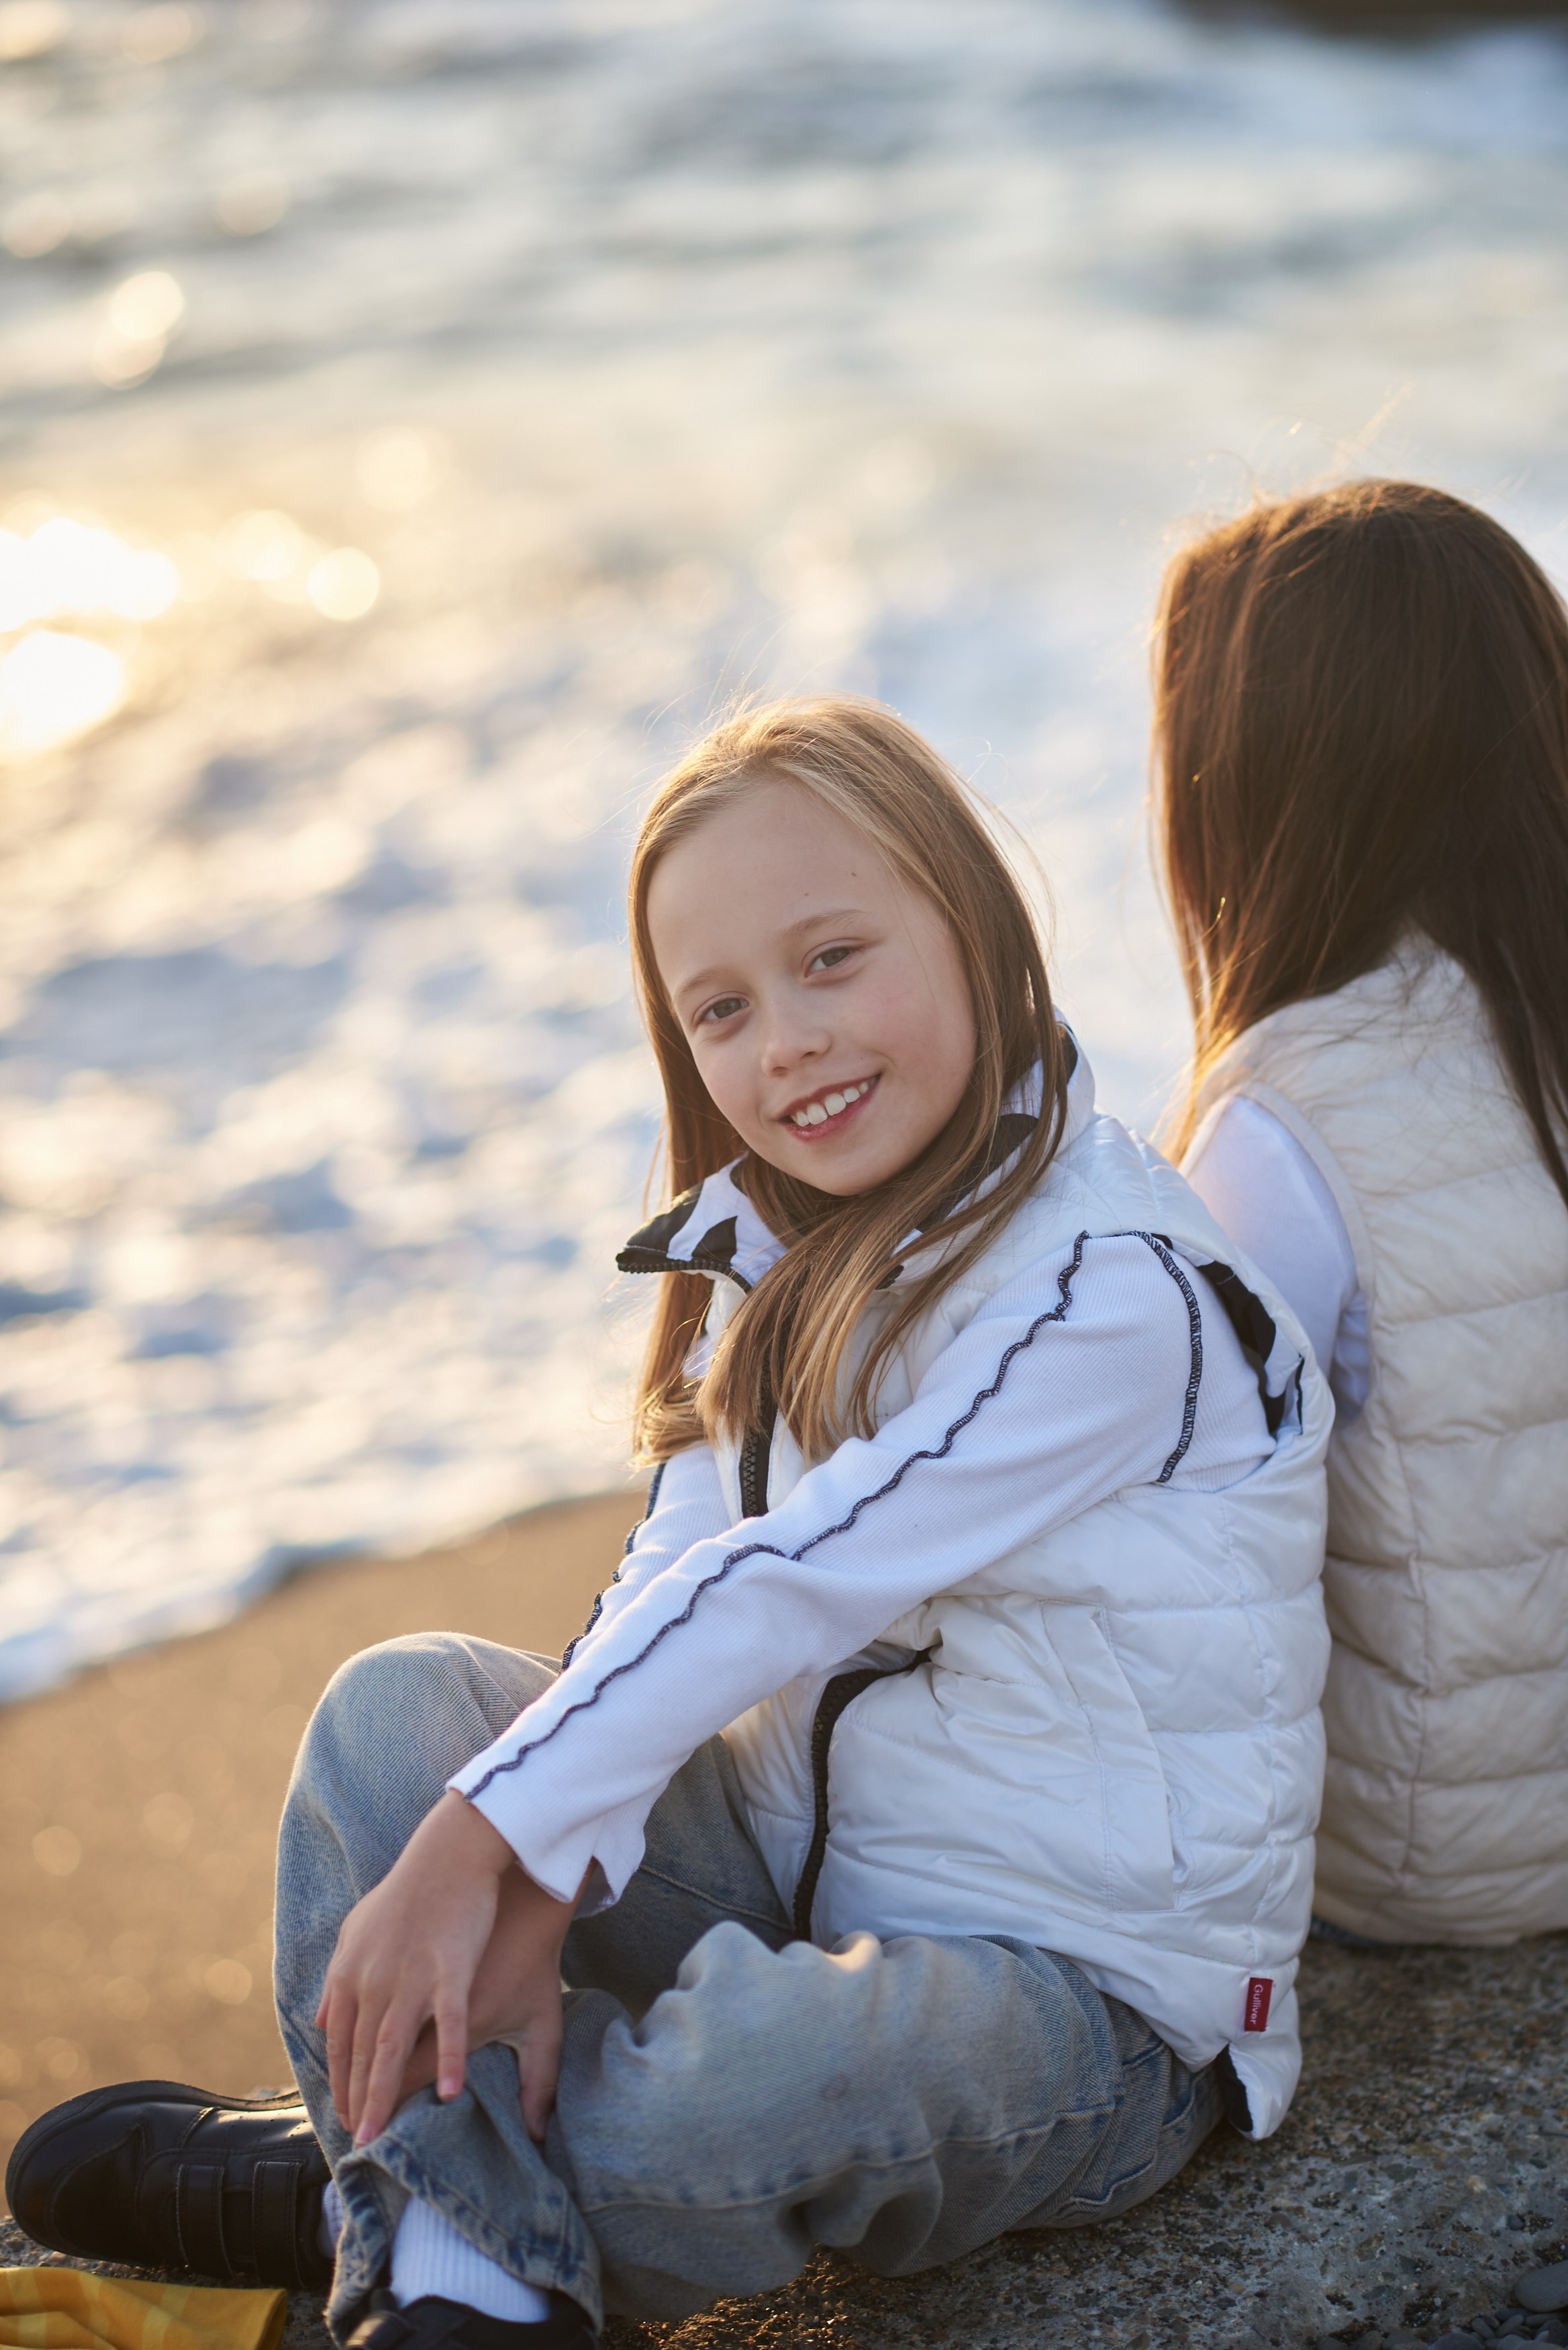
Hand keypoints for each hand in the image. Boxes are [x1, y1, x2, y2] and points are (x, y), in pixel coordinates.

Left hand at [317, 1789, 565, 2145]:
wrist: (449, 1852)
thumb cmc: (407, 1890)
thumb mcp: (358, 1929)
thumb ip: (337, 1977)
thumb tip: (321, 2019)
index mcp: (350, 1972)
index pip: (339, 2041)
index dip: (339, 2082)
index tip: (342, 2116)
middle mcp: (372, 1980)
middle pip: (360, 2052)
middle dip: (356, 2100)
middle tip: (358, 2142)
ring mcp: (410, 1976)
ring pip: (391, 2048)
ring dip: (383, 2095)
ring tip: (379, 2135)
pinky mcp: (450, 1969)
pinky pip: (447, 2024)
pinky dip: (448, 2059)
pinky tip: (449, 2092)